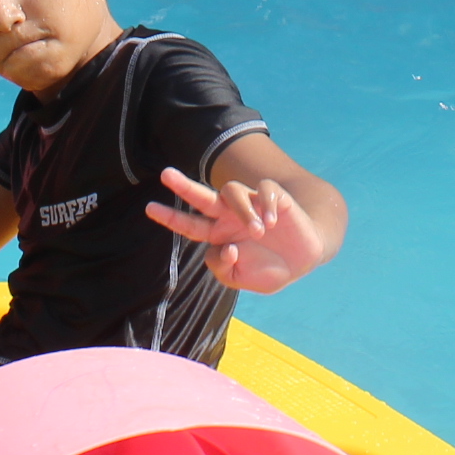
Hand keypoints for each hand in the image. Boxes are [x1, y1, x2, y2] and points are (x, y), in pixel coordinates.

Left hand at [148, 167, 332, 293]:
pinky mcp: (274, 197)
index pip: (190, 224)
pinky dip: (267, 204)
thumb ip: (224, 269)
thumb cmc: (268, 267)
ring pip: (233, 191)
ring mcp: (251, 204)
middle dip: (184, 186)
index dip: (171, 218)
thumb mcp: (240, 279)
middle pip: (202, 197)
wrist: (304, 257)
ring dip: (244, 211)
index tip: (149, 208)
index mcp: (218, 234)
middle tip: (165, 175)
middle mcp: (230, 215)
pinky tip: (274, 222)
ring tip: (260, 231)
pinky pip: (265, 190)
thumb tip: (226, 248)